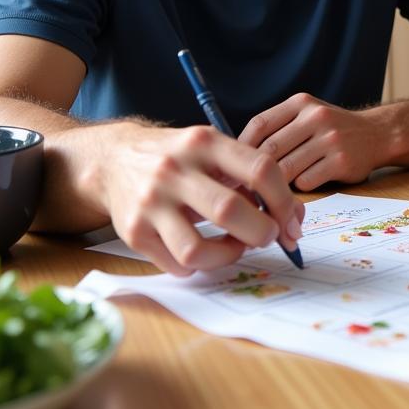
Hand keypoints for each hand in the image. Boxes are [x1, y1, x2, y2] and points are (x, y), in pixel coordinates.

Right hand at [98, 123, 303, 276]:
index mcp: (205, 142)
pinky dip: (200, 266)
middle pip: (230, 211)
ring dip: (228, 256)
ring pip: (197, 249)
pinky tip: (205, 251)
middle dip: (261, 232)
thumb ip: (251, 174)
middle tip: (268, 237)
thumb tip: (293, 216)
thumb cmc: (180, 157)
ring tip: (236, 247)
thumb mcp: (213, 148)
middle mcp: (175, 169)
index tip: (291, 221)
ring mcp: (151, 202)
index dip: (284, 201)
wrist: (115, 159)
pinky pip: (176, 264)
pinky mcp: (133, 231)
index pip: (260, 169)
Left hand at [240, 93, 384, 189]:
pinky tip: (306, 181)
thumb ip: (280, 127)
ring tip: (273, 188)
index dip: (241, 147)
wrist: (378, 133)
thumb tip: (238, 154)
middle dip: (255, 171)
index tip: (232, 165)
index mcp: (302, 103)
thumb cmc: (333, 129)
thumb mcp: (308, 114)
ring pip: (286, 169)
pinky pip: (306, 181)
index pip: (260, 124)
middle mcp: (316, 117)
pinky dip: (300, 186)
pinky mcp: (341, 161)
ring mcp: (330, 139)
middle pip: (270, 150)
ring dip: (277, 183)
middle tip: (246, 186)